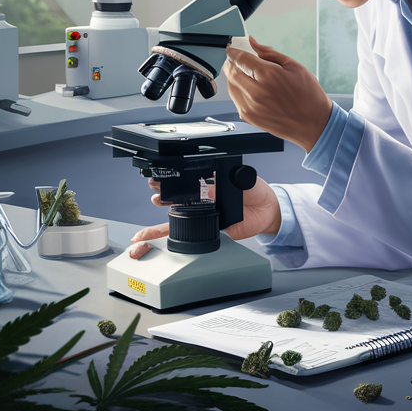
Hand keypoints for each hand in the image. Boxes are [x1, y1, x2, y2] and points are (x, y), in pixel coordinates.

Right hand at [128, 175, 282, 258]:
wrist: (266, 211)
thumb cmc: (256, 192)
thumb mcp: (248, 180)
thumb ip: (241, 177)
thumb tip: (238, 174)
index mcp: (211, 182)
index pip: (188, 178)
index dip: (176, 177)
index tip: (166, 174)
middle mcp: (203, 196)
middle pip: (178, 193)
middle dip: (164, 189)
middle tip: (157, 187)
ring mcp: (202, 212)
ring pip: (174, 211)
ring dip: (161, 206)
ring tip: (155, 200)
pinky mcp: (204, 227)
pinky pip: (180, 231)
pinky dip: (161, 234)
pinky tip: (145, 236)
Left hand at [223, 36, 333, 151]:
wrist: (313, 123)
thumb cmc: (308, 95)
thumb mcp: (294, 67)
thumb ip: (270, 53)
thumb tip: (253, 43)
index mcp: (269, 75)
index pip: (240, 58)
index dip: (234, 51)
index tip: (233, 48)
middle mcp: (256, 92)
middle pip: (231, 71)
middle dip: (231, 62)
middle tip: (237, 59)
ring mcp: (251, 106)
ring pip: (230, 85)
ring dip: (233, 76)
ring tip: (245, 73)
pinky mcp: (249, 117)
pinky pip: (235, 99)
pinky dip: (237, 90)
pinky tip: (250, 88)